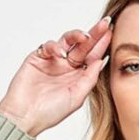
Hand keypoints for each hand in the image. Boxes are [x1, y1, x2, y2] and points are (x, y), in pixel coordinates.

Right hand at [0, 16, 113, 136]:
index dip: (102, 45)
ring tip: (85, 37)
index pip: (92, 57)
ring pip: (67, 41)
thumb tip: (101, 61)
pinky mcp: (38, 57)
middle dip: (94, 34)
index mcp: (78, 77)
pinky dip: (55, 47)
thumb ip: (89, 79)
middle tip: (105, 23)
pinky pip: (49, 45)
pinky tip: (61, 54)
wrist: (25, 116)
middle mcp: (67, 67)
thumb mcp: (76, 97)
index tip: (112, 33)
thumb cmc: (50, 112)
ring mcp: (53, 61)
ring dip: (77, 35)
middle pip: (83, 46)